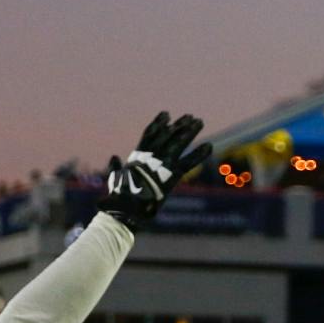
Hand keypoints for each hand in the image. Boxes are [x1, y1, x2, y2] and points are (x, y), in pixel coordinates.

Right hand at [97, 112, 210, 229]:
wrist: (127, 208)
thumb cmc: (119, 196)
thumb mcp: (115, 178)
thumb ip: (115, 167)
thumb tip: (114, 158)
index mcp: (137, 157)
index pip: (149, 135)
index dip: (158, 124)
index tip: (166, 114)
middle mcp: (151, 157)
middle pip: (167, 136)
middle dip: (178, 125)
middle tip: (189, 117)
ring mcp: (162, 164)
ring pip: (178, 143)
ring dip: (189, 132)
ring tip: (199, 122)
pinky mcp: (171, 175)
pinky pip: (188, 163)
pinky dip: (198, 155)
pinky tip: (209, 147)